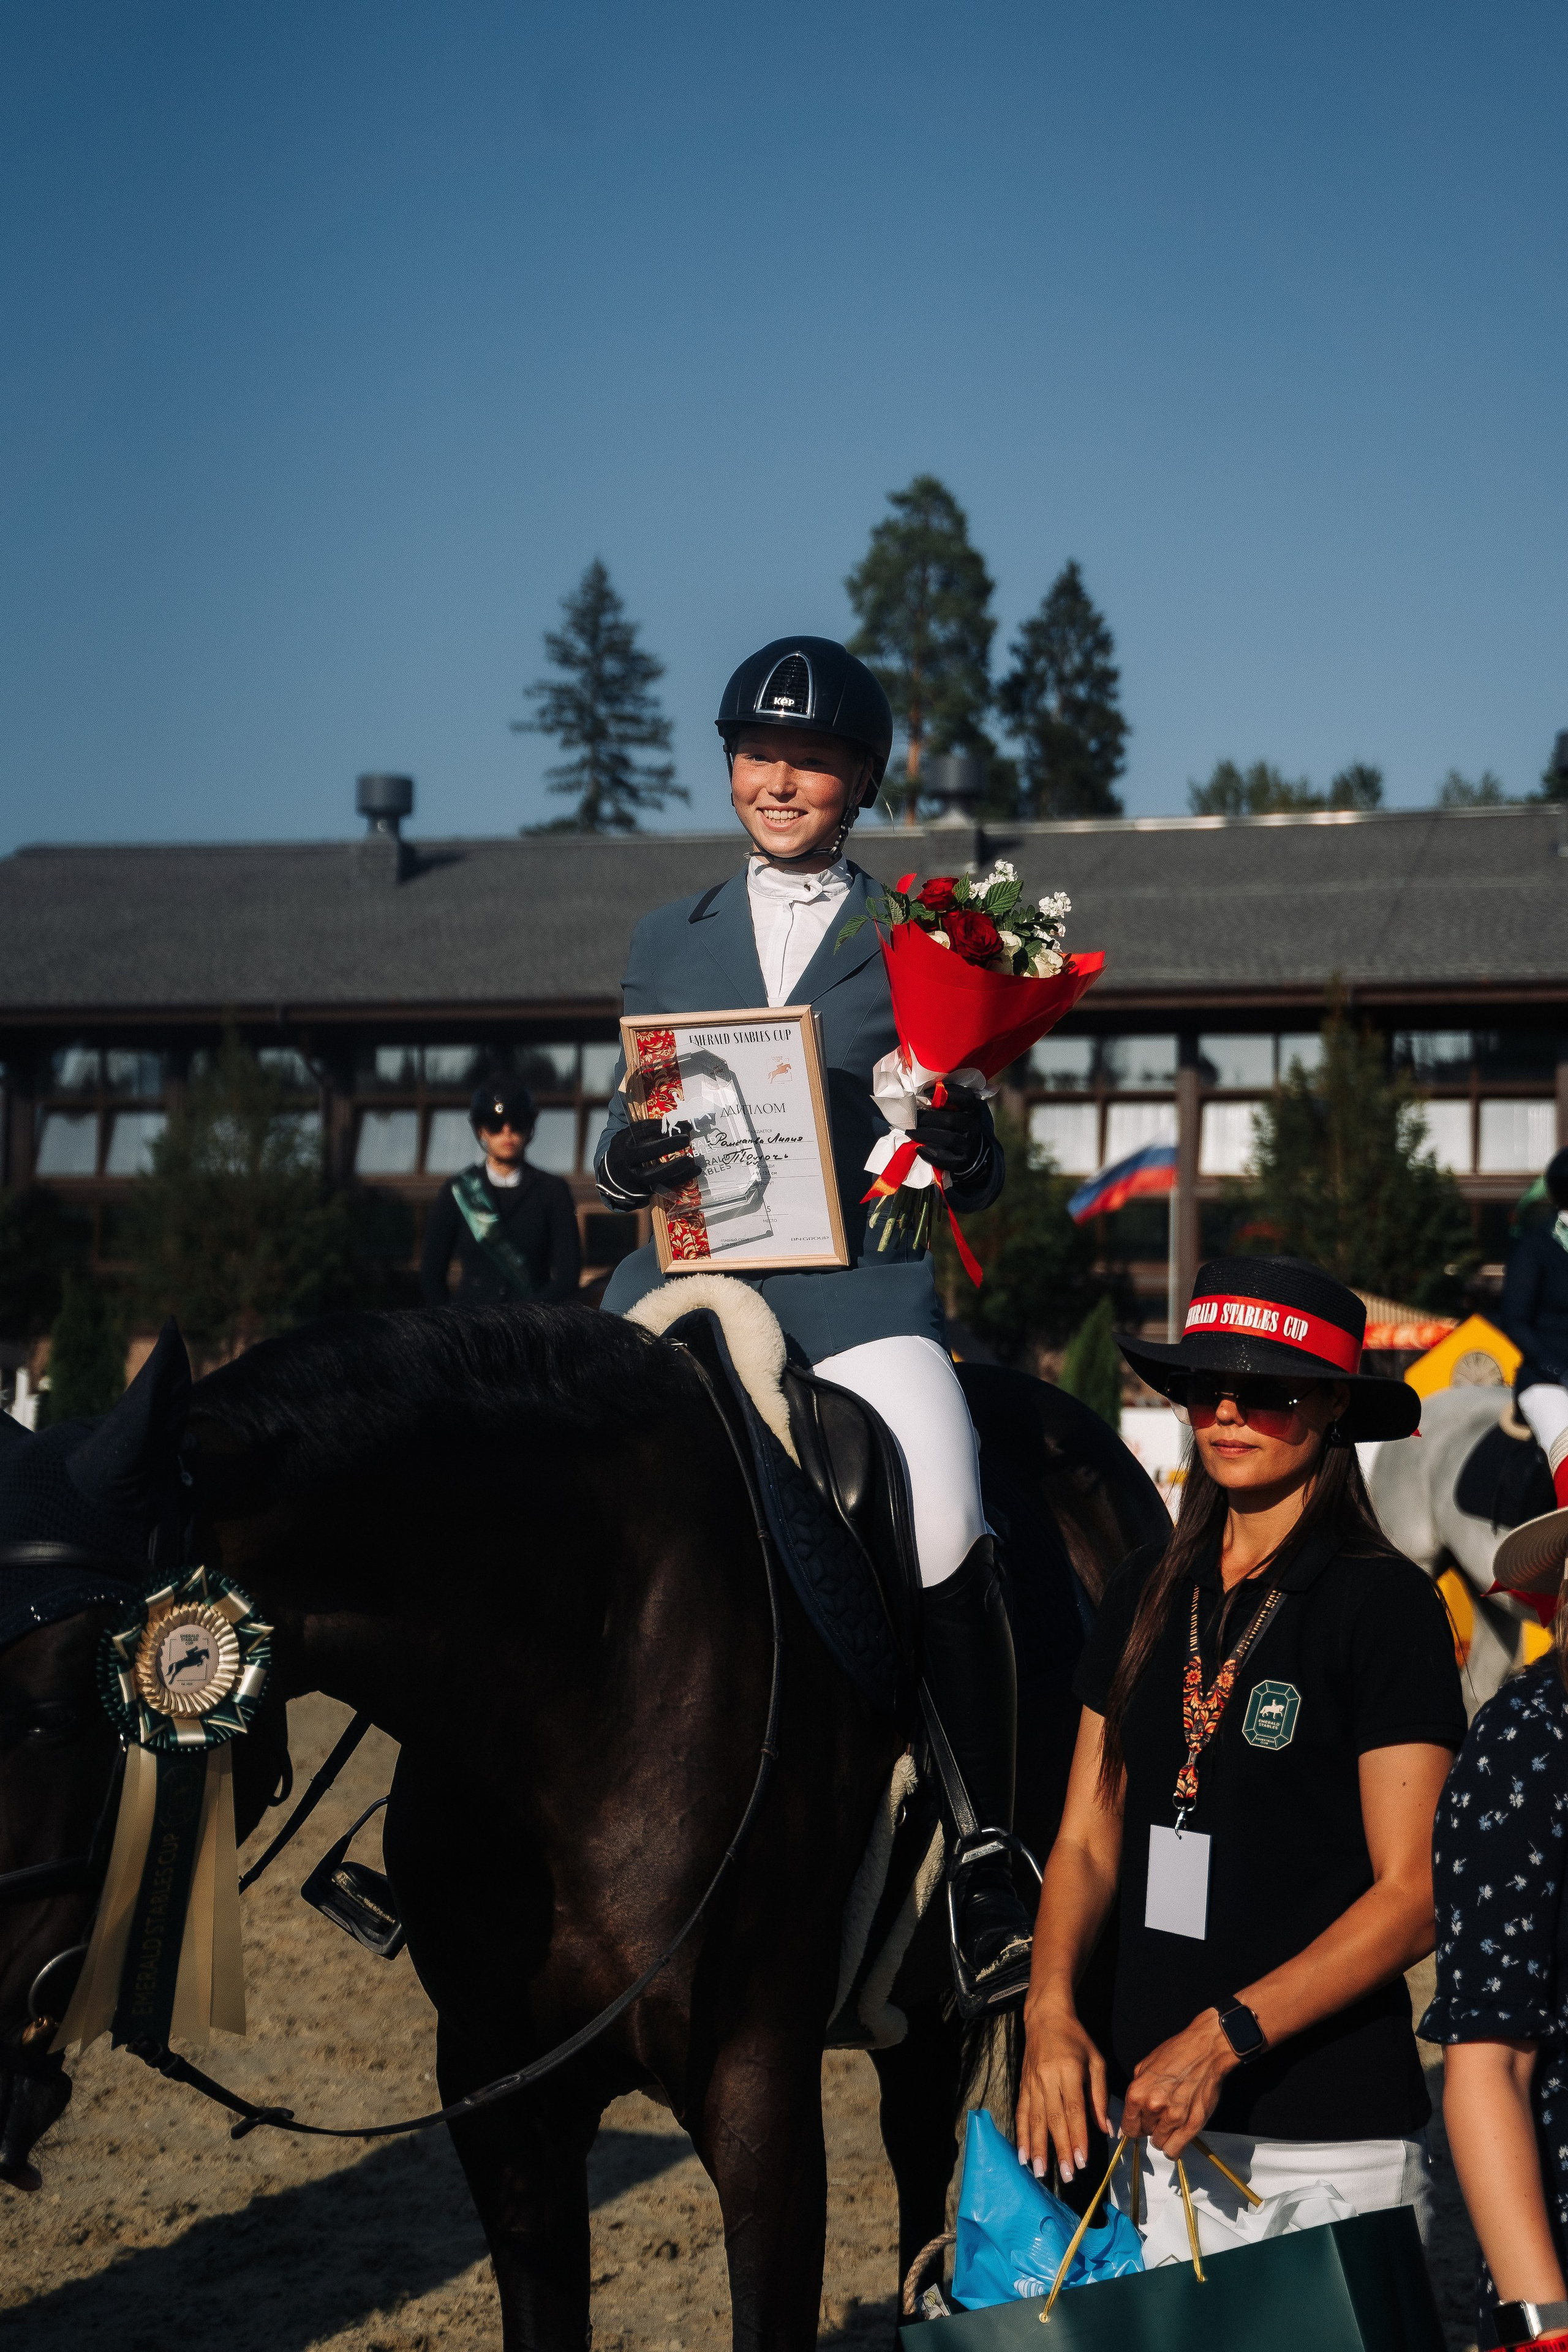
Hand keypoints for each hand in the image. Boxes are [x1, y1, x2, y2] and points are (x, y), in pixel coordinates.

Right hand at [602, 1118, 698, 1202]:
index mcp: (621, 1142)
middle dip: (667, 1145)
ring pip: (656, 1174)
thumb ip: (646, 1129)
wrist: (613, 1180)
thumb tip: (676, 1120)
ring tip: (691, 1159)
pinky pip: (665, 1185)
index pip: (642, 1130)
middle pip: (647, 1152)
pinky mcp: (644, 1190)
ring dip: (676, 1166)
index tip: (682, 1124)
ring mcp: (634, 1178)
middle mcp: (625, 1161)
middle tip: (686, 1139)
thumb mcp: (628, 1138)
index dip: (662, 1125)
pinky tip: (694, 1170)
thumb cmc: (626, 1153)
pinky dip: (682, 1178)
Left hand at [913, 1081, 987, 1176]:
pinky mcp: (963, 1161)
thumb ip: (946, 1102)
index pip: (966, 1097)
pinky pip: (946, 1158)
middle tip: (912, 1119)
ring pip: (948, 1139)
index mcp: (972, 1110)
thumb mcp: (958, 1112)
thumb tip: (924, 1096)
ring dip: (926, 1135)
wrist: (973, 1153)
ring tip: (910, 1132)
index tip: (926, 1094)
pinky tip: (919, 1149)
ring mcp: (971, 1145)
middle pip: (950, 1120)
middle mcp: (974, 1126)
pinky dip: (930, 1154)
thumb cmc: (958, 1128)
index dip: (948, 1093)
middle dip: (927, 1118)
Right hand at [1015, 1996, 1109, 2186]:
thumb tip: (1106, 2129)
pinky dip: (1021, 2135)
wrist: (1045, 2017)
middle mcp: (1048, 2078)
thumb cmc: (1076, 2040)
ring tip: (1040, 2171)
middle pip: (1054, 2119)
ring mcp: (1032, 2082)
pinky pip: (1021, 2112)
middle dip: (1060, 2149)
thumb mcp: (1096, 2061)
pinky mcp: (1022, 2085)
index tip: (1082, 2161)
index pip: (1074, 2110)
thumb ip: (1099, 2096)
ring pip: (1034, 2119)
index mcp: (1069, 2071)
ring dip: (1037, 2147)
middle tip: (1066, 2176)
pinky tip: (1023, 2154)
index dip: (1078, 2137)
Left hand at [1120, 2009, 1238, 2158]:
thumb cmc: (1175, 2054)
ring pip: (1159, 2144)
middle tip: (1159, 2114)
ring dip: (1163, 2135)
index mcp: (1137, 2093)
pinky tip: (1176, 2136)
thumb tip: (1130, 2112)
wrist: (1204, 2051)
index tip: (1139, 2124)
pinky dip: (1174, 2147)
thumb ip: (1136, 2091)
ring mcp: (1174, 2118)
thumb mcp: (1144, 2066)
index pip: (1128, 2127)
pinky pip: (1175, 2150)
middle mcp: (1153, 2107)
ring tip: (1170, 2121)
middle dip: (1149, 2126)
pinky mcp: (1192, 2125)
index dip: (1133, 2126)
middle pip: (1144, 2134)